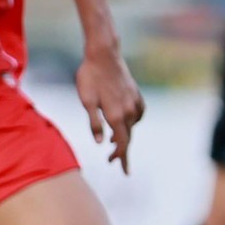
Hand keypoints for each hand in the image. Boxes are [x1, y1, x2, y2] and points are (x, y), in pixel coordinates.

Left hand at [77, 45, 144, 172]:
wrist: (103, 54)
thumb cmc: (90, 77)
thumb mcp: (86, 102)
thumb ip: (94, 123)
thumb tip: (100, 143)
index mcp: (116, 115)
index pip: (121, 143)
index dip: (121, 157)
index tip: (121, 169)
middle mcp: (129, 111)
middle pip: (128, 137)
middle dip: (121, 151)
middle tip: (113, 162)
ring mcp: (134, 102)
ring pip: (132, 126)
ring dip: (124, 136)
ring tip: (112, 142)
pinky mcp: (136, 93)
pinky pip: (138, 113)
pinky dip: (132, 122)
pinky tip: (126, 122)